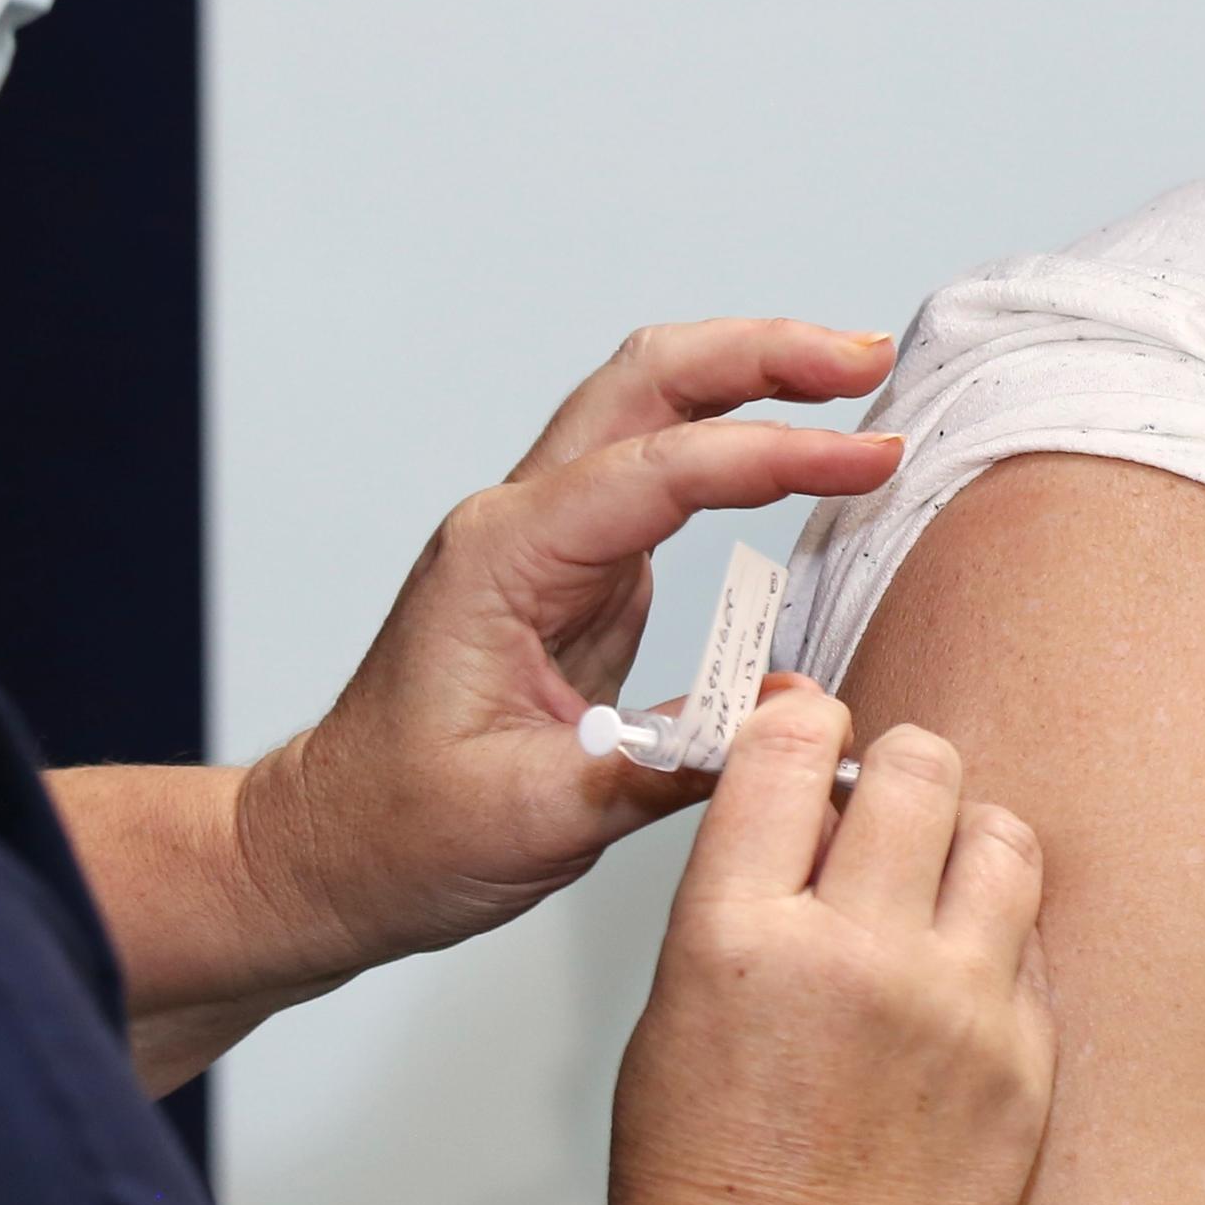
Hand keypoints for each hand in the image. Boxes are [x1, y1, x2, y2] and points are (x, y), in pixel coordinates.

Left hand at [237, 319, 905, 989]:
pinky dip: (734, 439)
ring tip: (856, 379)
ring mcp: (548, 539)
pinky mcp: (577, 569)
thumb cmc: (401, 833)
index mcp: (502, 559)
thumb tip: (786, 718)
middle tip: (870, 361)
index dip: (774, 453)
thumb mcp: (533, 818)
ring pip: (653, 406)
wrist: (333, 850)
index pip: (660, 470)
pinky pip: (662, 471)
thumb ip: (662, 764)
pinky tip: (796, 450)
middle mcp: (520, 524)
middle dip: (763, 354)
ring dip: (753, 377)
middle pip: (649, 381)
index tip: (871, 459)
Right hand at [607, 686, 1057, 1204]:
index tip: (813, 738)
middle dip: (898, 774)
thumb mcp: (672, 1019)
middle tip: (882, 820)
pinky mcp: (1025, 1065)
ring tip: (935, 898)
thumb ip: (745, 898)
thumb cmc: (704, 1200)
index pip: (794, 745)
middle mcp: (854, 955)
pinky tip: (956, 994)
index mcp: (736, 936)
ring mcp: (954, 1009)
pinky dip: (996, 946)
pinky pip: (1032, 945)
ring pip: (1002, 834)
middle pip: (920, 765)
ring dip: (966, 844)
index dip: (806, 724)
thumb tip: (807, 801)